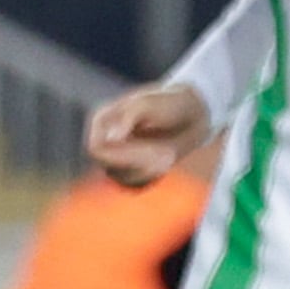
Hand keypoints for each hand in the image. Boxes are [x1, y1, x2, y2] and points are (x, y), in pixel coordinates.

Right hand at [87, 82, 213, 186]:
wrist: (193, 113)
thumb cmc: (169, 103)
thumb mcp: (148, 105)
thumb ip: (127, 118)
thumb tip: (110, 139)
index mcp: (102, 121)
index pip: (96, 149)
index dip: (119, 155)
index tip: (150, 150)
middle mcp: (105, 139)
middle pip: (107, 166)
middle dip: (137, 162)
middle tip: (167, 154)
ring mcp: (117, 157)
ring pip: (121, 178)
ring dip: (147, 171)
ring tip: (170, 154)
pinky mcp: (132, 170)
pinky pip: (135, 185)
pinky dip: (151, 178)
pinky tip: (167, 163)